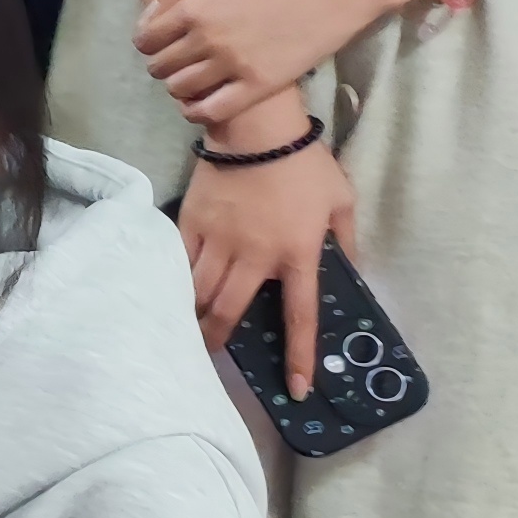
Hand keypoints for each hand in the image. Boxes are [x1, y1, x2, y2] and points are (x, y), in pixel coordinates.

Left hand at [132, 0, 414, 128]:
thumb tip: (151, 16)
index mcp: (193, 7)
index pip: (145, 40)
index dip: (148, 44)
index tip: (160, 44)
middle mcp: (206, 38)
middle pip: (159, 67)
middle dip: (163, 64)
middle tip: (180, 61)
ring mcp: (232, 65)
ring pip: (180, 90)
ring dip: (178, 87)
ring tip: (193, 80)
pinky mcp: (258, 86)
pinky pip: (211, 111)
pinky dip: (196, 112)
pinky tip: (200, 104)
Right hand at [179, 123, 361, 395]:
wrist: (256, 127)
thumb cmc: (303, 163)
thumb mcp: (342, 200)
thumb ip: (346, 239)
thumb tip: (348, 270)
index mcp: (297, 254)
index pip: (300, 317)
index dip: (300, 357)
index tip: (297, 390)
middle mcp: (255, 256)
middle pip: (230, 312)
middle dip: (218, 341)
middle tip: (211, 357)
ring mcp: (219, 242)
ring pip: (198, 294)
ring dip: (193, 318)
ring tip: (188, 331)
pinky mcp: (191, 225)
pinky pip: (178, 264)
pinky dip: (174, 285)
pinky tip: (169, 295)